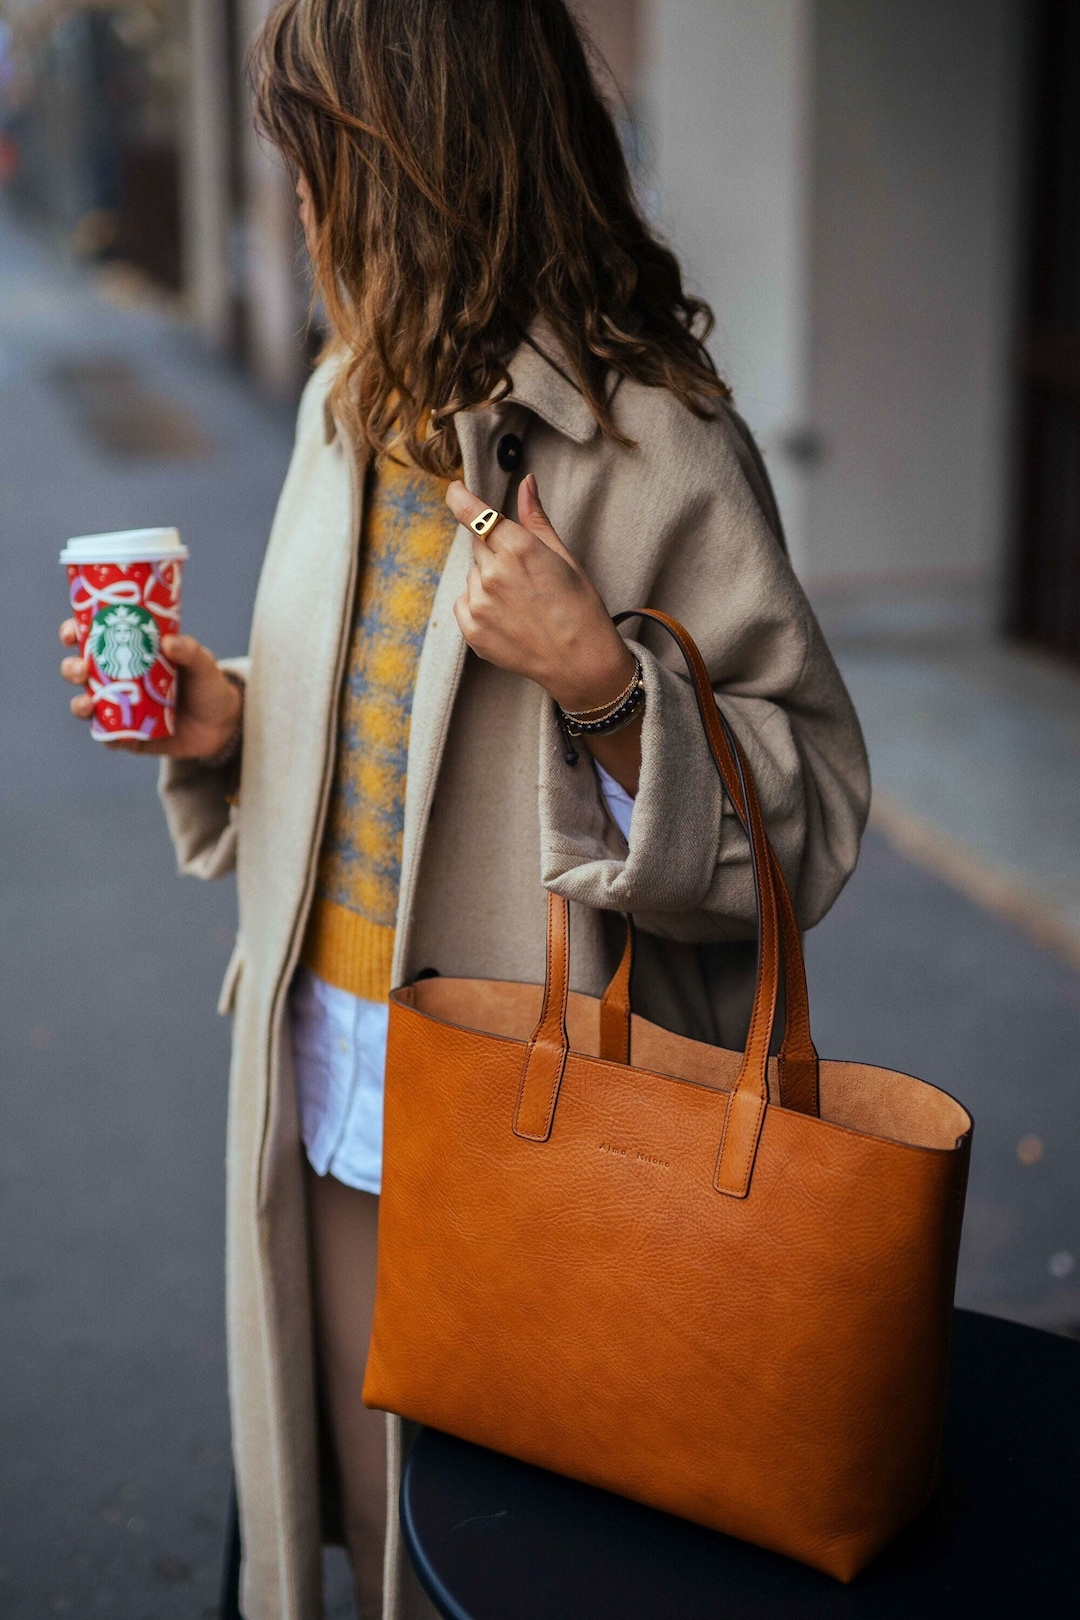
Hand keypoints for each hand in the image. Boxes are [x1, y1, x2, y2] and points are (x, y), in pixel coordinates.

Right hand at [59, 620, 242, 757]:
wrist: (224, 724)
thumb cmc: (208, 685)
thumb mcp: (203, 663)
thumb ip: (190, 651)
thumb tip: (169, 642)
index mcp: (127, 653)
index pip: (92, 639)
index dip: (73, 634)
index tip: (71, 634)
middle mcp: (118, 680)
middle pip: (80, 672)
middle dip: (71, 669)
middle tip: (81, 670)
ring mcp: (121, 709)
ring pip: (87, 705)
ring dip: (79, 704)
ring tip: (88, 703)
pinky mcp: (131, 737)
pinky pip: (111, 738)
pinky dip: (107, 737)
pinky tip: (111, 736)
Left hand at [449, 473, 634, 711]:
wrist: (581, 662)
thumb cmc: (579, 607)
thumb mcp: (564, 557)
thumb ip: (536, 518)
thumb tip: (526, 482)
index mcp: (518, 548)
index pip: (474, 514)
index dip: (459, 498)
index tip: (454, 491)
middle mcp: (492, 573)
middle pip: (479, 545)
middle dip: (496, 550)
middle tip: (525, 573)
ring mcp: (479, 604)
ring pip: (474, 575)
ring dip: (489, 580)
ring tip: (522, 602)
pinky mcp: (472, 630)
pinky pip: (465, 602)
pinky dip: (480, 605)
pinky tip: (509, 617)